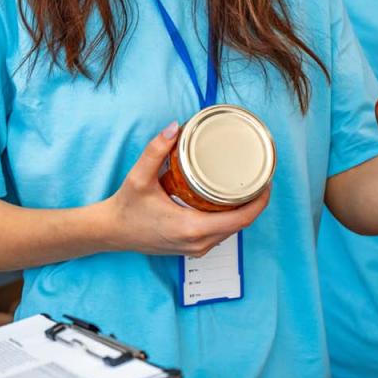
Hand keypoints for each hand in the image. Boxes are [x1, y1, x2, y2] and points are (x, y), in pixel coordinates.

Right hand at [100, 123, 269, 258]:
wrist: (111, 232)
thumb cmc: (126, 208)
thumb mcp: (139, 177)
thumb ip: (156, 151)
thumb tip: (174, 127)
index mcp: (192, 228)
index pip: (242, 219)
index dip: (260, 201)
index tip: (266, 182)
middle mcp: (198, 243)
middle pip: (241, 225)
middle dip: (254, 202)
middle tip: (259, 177)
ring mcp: (196, 249)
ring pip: (232, 231)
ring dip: (243, 211)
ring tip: (247, 186)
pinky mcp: (192, 249)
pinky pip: (220, 234)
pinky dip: (229, 219)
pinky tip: (229, 202)